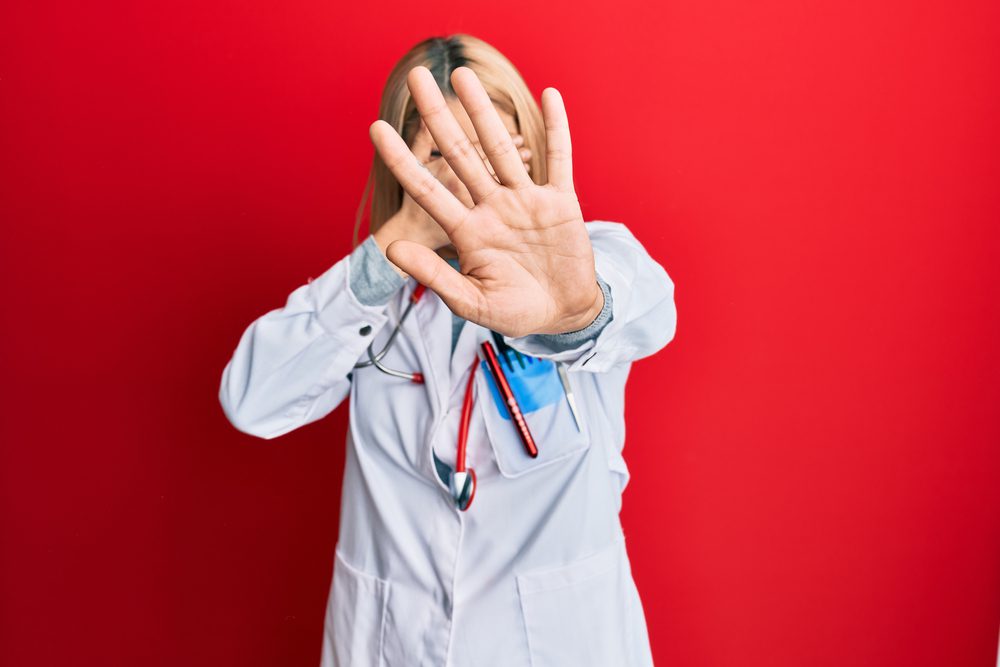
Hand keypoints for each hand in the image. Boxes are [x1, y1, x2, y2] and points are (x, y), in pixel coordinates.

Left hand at [368, 65, 602, 336]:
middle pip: (460, 153)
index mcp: (468, 231)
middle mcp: (492, 207)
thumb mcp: (471, 301)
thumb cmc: (516, 311)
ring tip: (463, 75)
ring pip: (501, 148)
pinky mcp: (560, 202)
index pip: (428, 187)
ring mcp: (525, 201)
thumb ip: (434, 275)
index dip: (402, 159)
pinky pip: (559, 159)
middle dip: (438, 116)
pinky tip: (549, 95)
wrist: (562, 314)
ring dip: (484, 112)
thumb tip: (391, 250)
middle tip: (417, 77)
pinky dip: (556, 128)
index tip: (376, 128)